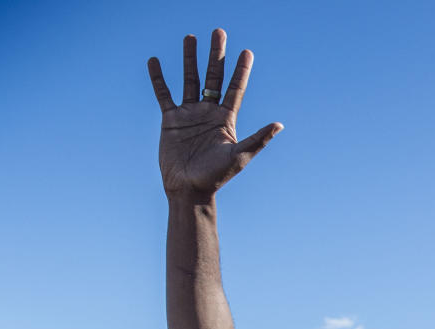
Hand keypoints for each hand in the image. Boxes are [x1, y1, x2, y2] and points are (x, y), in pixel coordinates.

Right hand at [148, 29, 281, 201]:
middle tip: (219, 32)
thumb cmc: (216, 176)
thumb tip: (279, 124)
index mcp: (226, 119)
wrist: (189, 189)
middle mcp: (208, 112)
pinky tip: (154, 61)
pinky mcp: (171, 120)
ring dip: (189, 58)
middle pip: (213, 77)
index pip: (235, 88)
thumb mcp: (239, 156)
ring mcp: (189, 114)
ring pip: (190, 80)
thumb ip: (258, 139)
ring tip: (190, 37)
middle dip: (216, 55)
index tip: (246, 51)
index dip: (241, 70)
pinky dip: (158, 78)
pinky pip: (163, 94)